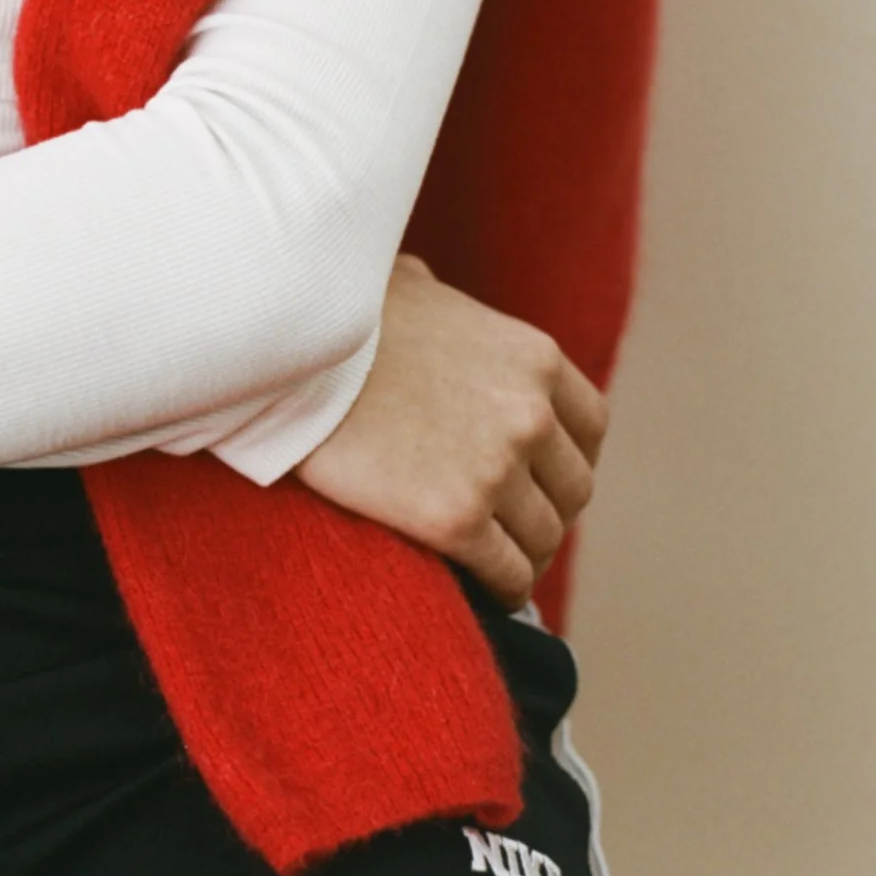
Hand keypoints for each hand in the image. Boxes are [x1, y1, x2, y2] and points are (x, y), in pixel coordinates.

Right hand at [291, 253, 608, 608]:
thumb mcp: (408, 285)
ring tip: (496, 566)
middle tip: (511, 526)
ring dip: (525, 556)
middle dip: (545, 510)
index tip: (540, 479)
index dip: (565, 460)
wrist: (287, 355)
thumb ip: (439, 301)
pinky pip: (506, 572)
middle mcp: (531, 414)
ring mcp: (497, 469)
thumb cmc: (334, 316)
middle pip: (572, 488)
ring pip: (543, 537)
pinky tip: (484, 591)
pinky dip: (503, 587)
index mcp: (534, 358)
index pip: (588, 426)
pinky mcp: (455, 518)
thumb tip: (421, 293)